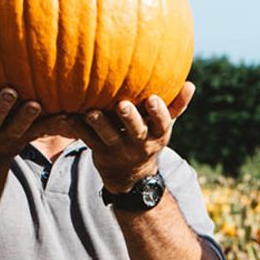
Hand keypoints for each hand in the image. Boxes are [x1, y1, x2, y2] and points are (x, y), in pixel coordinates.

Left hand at [59, 83, 195, 191]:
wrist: (131, 176)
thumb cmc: (149, 138)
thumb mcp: (165, 127)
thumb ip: (176, 106)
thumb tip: (191, 84)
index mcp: (158, 135)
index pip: (162, 123)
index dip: (158, 113)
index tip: (152, 99)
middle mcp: (139, 143)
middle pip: (135, 130)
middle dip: (129, 118)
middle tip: (122, 104)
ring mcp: (118, 149)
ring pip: (108, 136)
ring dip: (99, 124)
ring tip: (90, 112)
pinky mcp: (99, 152)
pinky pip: (88, 139)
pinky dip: (78, 127)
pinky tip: (68, 115)